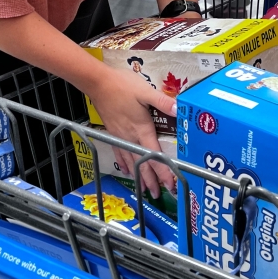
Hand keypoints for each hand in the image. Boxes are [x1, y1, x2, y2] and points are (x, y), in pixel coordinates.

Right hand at [86, 65, 175, 199]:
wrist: (98, 83)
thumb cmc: (122, 86)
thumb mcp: (145, 91)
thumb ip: (163, 101)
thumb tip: (179, 109)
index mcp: (142, 130)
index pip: (154, 156)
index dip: (163, 172)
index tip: (170, 185)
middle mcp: (131, 137)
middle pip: (143, 164)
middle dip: (152, 180)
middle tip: (159, 194)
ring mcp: (120, 136)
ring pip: (131, 162)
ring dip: (139, 176)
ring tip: (145, 189)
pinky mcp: (113, 133)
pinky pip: (120, 153)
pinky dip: (125, 164)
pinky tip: (126, 170)